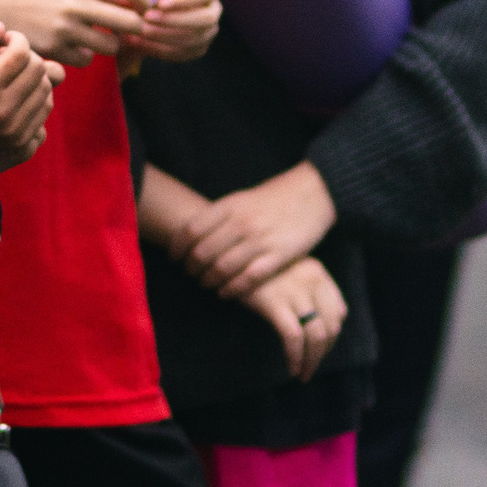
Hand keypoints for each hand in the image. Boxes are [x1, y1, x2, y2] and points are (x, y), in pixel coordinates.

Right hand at [0, 0, 151, 65]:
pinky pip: (85, 60)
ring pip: (110, 46)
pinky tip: (72, 46)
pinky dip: (83, 55)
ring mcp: (66, 30)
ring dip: (108, 43)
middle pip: (130, 22)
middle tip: (124, 26)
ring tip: (95, 36)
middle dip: (133, 25)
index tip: (140, 5)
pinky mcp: (54, 51)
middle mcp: (77, 6)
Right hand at [0, 23, 61, 165]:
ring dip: (34, 77)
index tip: (6, 40)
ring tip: (14, 77)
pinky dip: (37, 98)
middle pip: (39, 70)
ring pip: (46, 90)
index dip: (17, 39)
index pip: (21, 54)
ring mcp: (14, 131)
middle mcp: (2, 113)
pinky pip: (45, 111)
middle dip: (28, 56)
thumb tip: (1, 27)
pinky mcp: (22, 142)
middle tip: (10, 58)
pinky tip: (19, 95)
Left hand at [118, 0, 219, 62]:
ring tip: (140, 30)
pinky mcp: (198, 49)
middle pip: (205, 19)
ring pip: (194, 39)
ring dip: (165, 36)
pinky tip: (139, 42)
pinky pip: (183, 53)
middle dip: (175, 20)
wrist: (145, 11)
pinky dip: (160, 49)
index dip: (184, 0)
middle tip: (147, 17)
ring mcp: (209, 31)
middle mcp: (213, 9)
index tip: (160, 3)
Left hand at [177, 163, 337, 299]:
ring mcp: (260, 239)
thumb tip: (192, 235)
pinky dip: (232, 289)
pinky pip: (248, 278)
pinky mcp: (279, 255)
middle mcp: (241, 222)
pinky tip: (224, 293)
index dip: (177, 247)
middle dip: (191, 268)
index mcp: (229, 205)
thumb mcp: (241, 198)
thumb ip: (219, 216)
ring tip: (204, 284)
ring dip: (208, 280)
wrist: (313, 193)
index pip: (191, 229)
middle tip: (188, 274)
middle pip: (203, 252)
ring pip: (222, 268)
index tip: (173, 258)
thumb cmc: (273, 198)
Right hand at [240, 256, 346, 379]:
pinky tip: (292, 368)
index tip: (319, 350)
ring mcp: (294, 291)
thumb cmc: (255, 264)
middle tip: (311, 367)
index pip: (339, 312)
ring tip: (303, 374)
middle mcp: (311, 281)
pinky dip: (296, 357)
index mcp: (317, 272)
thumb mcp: (288, 269)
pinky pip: (293, 337)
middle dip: (323, 352)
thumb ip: (311, 287)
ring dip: (312, 361)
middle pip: (331, 326)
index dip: (332, 337)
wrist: (224, 252)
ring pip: (316, 335)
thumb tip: (339, 316)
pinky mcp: (274, 302)